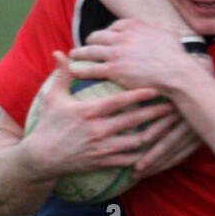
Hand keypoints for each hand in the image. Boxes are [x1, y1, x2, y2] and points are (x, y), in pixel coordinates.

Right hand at [21, 54, 176, 180]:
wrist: (40, 158)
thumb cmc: (47, 125)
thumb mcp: (52, 97)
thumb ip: (61, 74)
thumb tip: (60, 52)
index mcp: (88, 111)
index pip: (119, 101)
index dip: (140, 93)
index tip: (157, 87)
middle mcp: (98, 130)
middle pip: (134, 120)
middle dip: (155, 112)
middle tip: (173, 105)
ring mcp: (102, 148)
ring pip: (136, 142)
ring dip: (155, 134)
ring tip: (170, 127)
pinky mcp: (103, 163)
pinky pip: (129, 160)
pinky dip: (144, 155)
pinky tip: (156, 148)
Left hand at [70, 19, 191, 92]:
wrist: (176, 72)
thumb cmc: (176, 56)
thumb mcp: (170, 34)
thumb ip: (162, 30)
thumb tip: (165, 29)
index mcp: (134, 25)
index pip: (115, 26)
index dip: (108, 32)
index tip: (106, 37)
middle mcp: (122, 36)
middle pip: (99, 36)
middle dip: (91, 40)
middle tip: (86, 45)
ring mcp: (116, 53)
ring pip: (90, 51)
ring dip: (79, 52)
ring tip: (73, 55)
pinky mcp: (113, 69)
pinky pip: (91, 68)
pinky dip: (80, 69)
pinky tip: (72, 70)